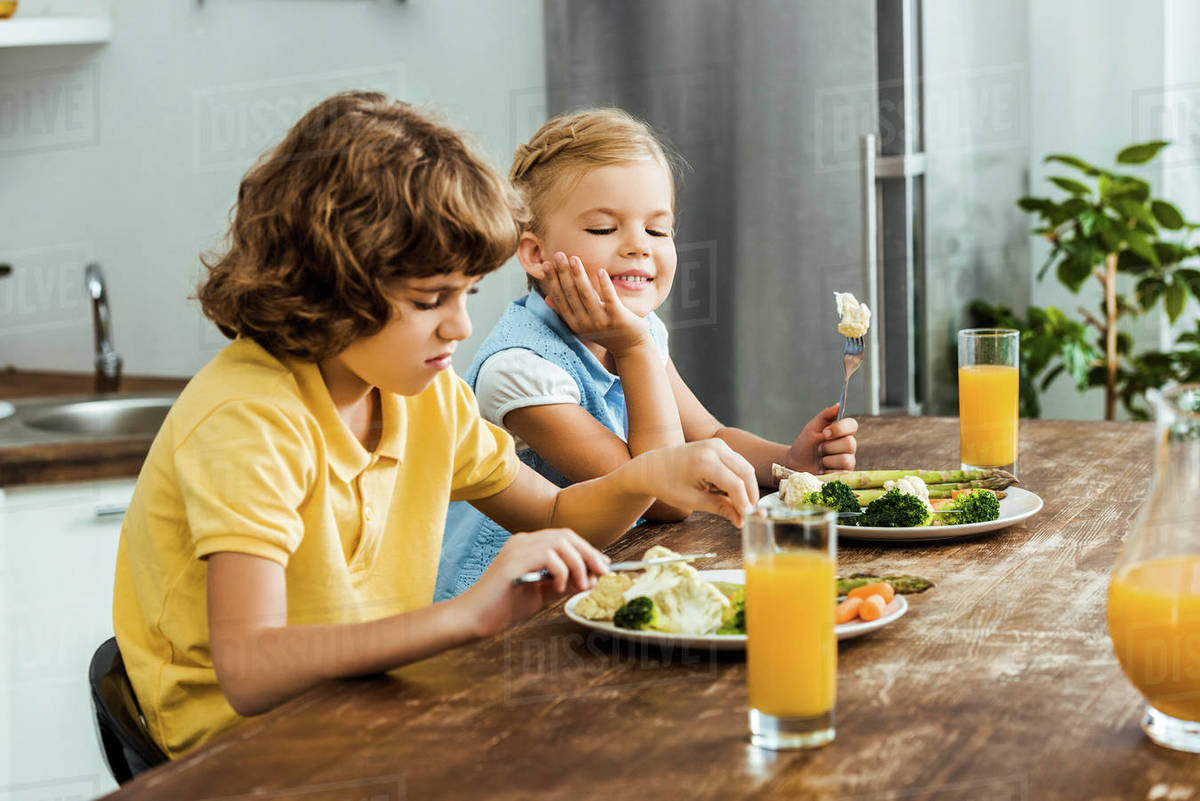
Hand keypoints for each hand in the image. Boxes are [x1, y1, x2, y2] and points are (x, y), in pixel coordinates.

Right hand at [457, 528, 609, 638]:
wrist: (475, 618)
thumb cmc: (505, 606)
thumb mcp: (543, 593)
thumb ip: (566, 583)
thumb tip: (593, 579)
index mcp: (527, 545)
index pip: (564, 537)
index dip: (586, 549)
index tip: (603, 565)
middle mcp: (522, 541)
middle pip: (565, 535)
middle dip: (588, 553)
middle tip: (602, 572)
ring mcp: (516, 548)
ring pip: (559, 542)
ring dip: (577, 564)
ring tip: (581, 584)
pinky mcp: (513, 562)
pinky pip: (547, 555)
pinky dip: (561, 570)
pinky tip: (559, 586)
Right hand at [536, 251, 650, 354]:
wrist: (630, 348)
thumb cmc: (606, 332)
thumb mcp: (583, 325)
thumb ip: (566, 311)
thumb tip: (547, 298)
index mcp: (575, 323)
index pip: (560, 298)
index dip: (552, 281)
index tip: (546, 264)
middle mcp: (585, 323)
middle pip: (571, 294)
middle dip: (563, 273)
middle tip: (558, 255)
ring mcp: (601, 321)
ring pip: (587, 294)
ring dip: (579, 275)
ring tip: (574, 258)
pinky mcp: (618, 318)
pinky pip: (610, 298)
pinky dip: (604, 285)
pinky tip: (600, 271)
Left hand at [620, 439, 758, 525]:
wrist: (652, 467)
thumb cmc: (667, 484)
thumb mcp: (692, 500)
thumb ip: (720, 508)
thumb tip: (741, 520)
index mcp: (705, 462)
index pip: (735, 484)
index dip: (744, 503)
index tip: (747, 519)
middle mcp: (714, 448)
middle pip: (745, 472)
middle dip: (750, 494)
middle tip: (748, 513)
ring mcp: (717, 443)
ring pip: (744, 467)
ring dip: (744, 486)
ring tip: (732, 504)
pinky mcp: (718, 444)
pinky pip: (736, 462)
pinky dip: (736, 478)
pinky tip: (722, 491)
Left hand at [786, 404, 857, 473]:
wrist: (796, 464)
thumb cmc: (804, 445)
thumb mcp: (812, 427)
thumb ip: (826, 415)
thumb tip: (838, 405)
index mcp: (842, 431)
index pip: (853, 425)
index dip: (840, 429)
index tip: (824, 433)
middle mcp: (848, 444)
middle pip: (850, 443)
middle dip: (829, 447)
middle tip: (818, 449)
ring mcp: (848, 459)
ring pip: (845, 459)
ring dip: (827, 460)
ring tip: (820, 460)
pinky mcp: (845, 473)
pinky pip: (842, 472)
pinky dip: (828, 470)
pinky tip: (822, 469)